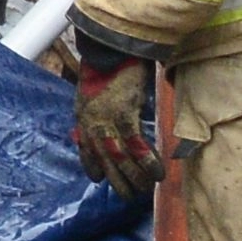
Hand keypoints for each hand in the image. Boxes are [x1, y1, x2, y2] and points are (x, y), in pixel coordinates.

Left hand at [66, 48, 165, 195]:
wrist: (113, 44)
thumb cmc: (109, 63)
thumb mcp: (94, 88)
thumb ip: (96, 106)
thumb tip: (102, 119)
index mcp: (83, 115)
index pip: (84, 147)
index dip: (91, 165)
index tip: (98, 179)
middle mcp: (91, 121)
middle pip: (103, 158)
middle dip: (117, 180)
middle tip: (130, 196)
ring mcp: (106, 118)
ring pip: (119, 157)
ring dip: (134, 177)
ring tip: (146, 191)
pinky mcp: (124, 113)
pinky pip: (136, 144)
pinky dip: (147, 161)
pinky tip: (158, 174)